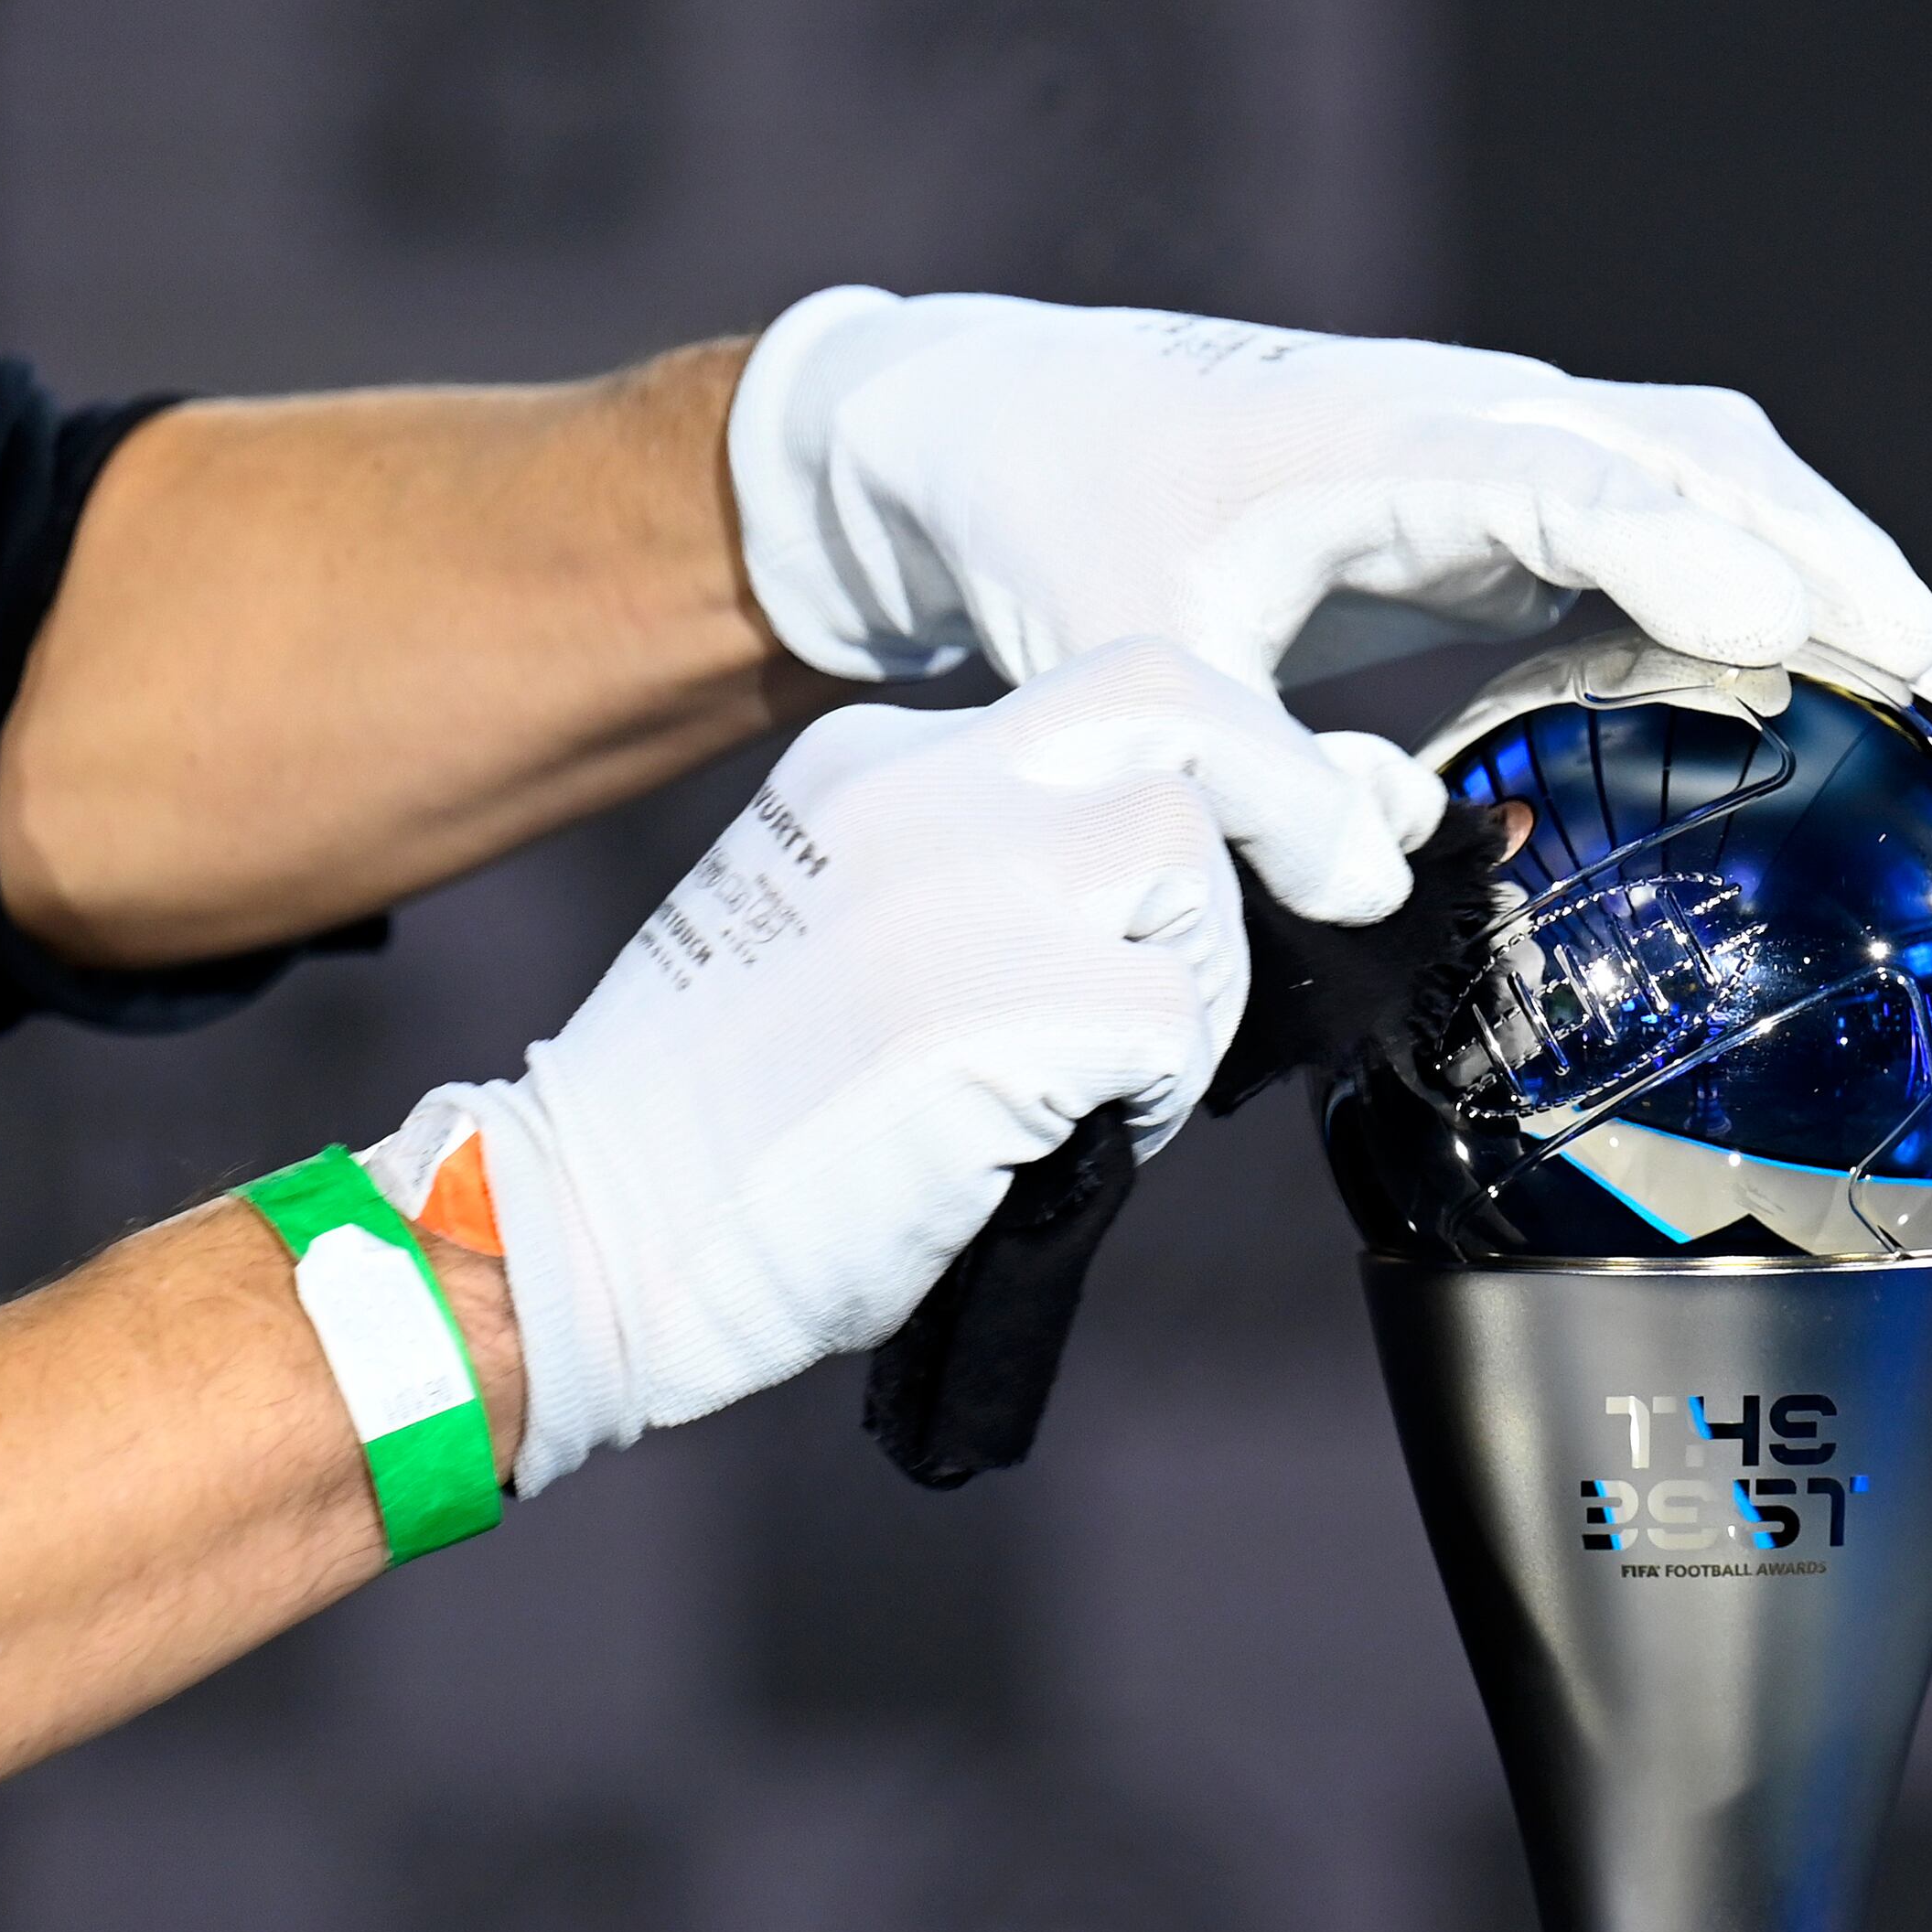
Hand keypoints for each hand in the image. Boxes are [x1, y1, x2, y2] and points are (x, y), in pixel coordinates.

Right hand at [361, 641, 1360, 1492]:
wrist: (585, 1233)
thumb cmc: (720, 1135)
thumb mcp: (847, 935)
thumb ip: (996, 880)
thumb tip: (1183, 884)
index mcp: (876, 761)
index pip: (1108, 699)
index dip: (1240, 754)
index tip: (1326, 811)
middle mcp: (924, 783)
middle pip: (1183, 702)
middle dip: (1292, 790)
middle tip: (1347, 879)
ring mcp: (969, 880)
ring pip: (1196, 866)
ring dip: (1192, 985)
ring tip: (1095, 1086)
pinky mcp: (1013, 1001)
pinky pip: (1172, 1022)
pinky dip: (1156, 1096)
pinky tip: (1058, 1142)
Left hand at [722, 291, 1931, 873]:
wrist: (1001, 428)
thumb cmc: (1056, 527)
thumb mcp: (1119, 658)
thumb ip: (1240, 771)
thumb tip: (1374, 871)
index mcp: (1370, 435)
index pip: (1560, 480)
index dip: (1668, 554)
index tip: (1770, 632)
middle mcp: (1457, 416)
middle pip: (1685, 451)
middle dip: (1816, 547)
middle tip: (1928, 668)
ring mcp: (1487, 446)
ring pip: (1694, 471)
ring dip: (1808, 556)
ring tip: (1920, 678)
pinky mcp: (1489, 497)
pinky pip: (1647, 526)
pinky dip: (1737, 587)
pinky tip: (1798, 680)